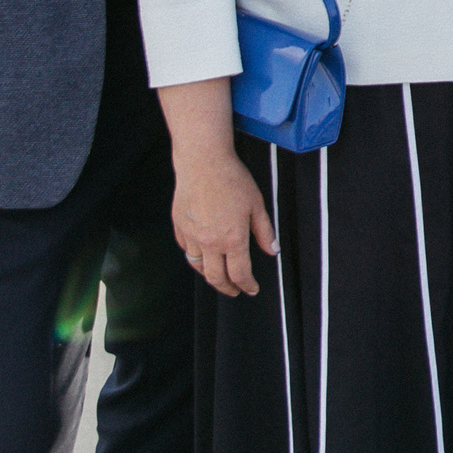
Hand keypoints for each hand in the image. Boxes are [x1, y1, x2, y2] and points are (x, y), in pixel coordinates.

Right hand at [173, 147, 278, 296]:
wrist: (203, 162)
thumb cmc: (232, 179)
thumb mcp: (256, 204)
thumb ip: (264, 231)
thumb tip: (273, 251)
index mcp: (232, 239)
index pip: (240, 273)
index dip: (247, 285)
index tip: (252, 289)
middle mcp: (209, 242)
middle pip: (216, 278)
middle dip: (227, 288)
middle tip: (235, 290)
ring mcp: (192, 236)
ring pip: (198, 267)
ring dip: (210, 275)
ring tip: (219, 275)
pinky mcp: (179, 227)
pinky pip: (187, 250)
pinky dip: (196, 257)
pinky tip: (203, 254)